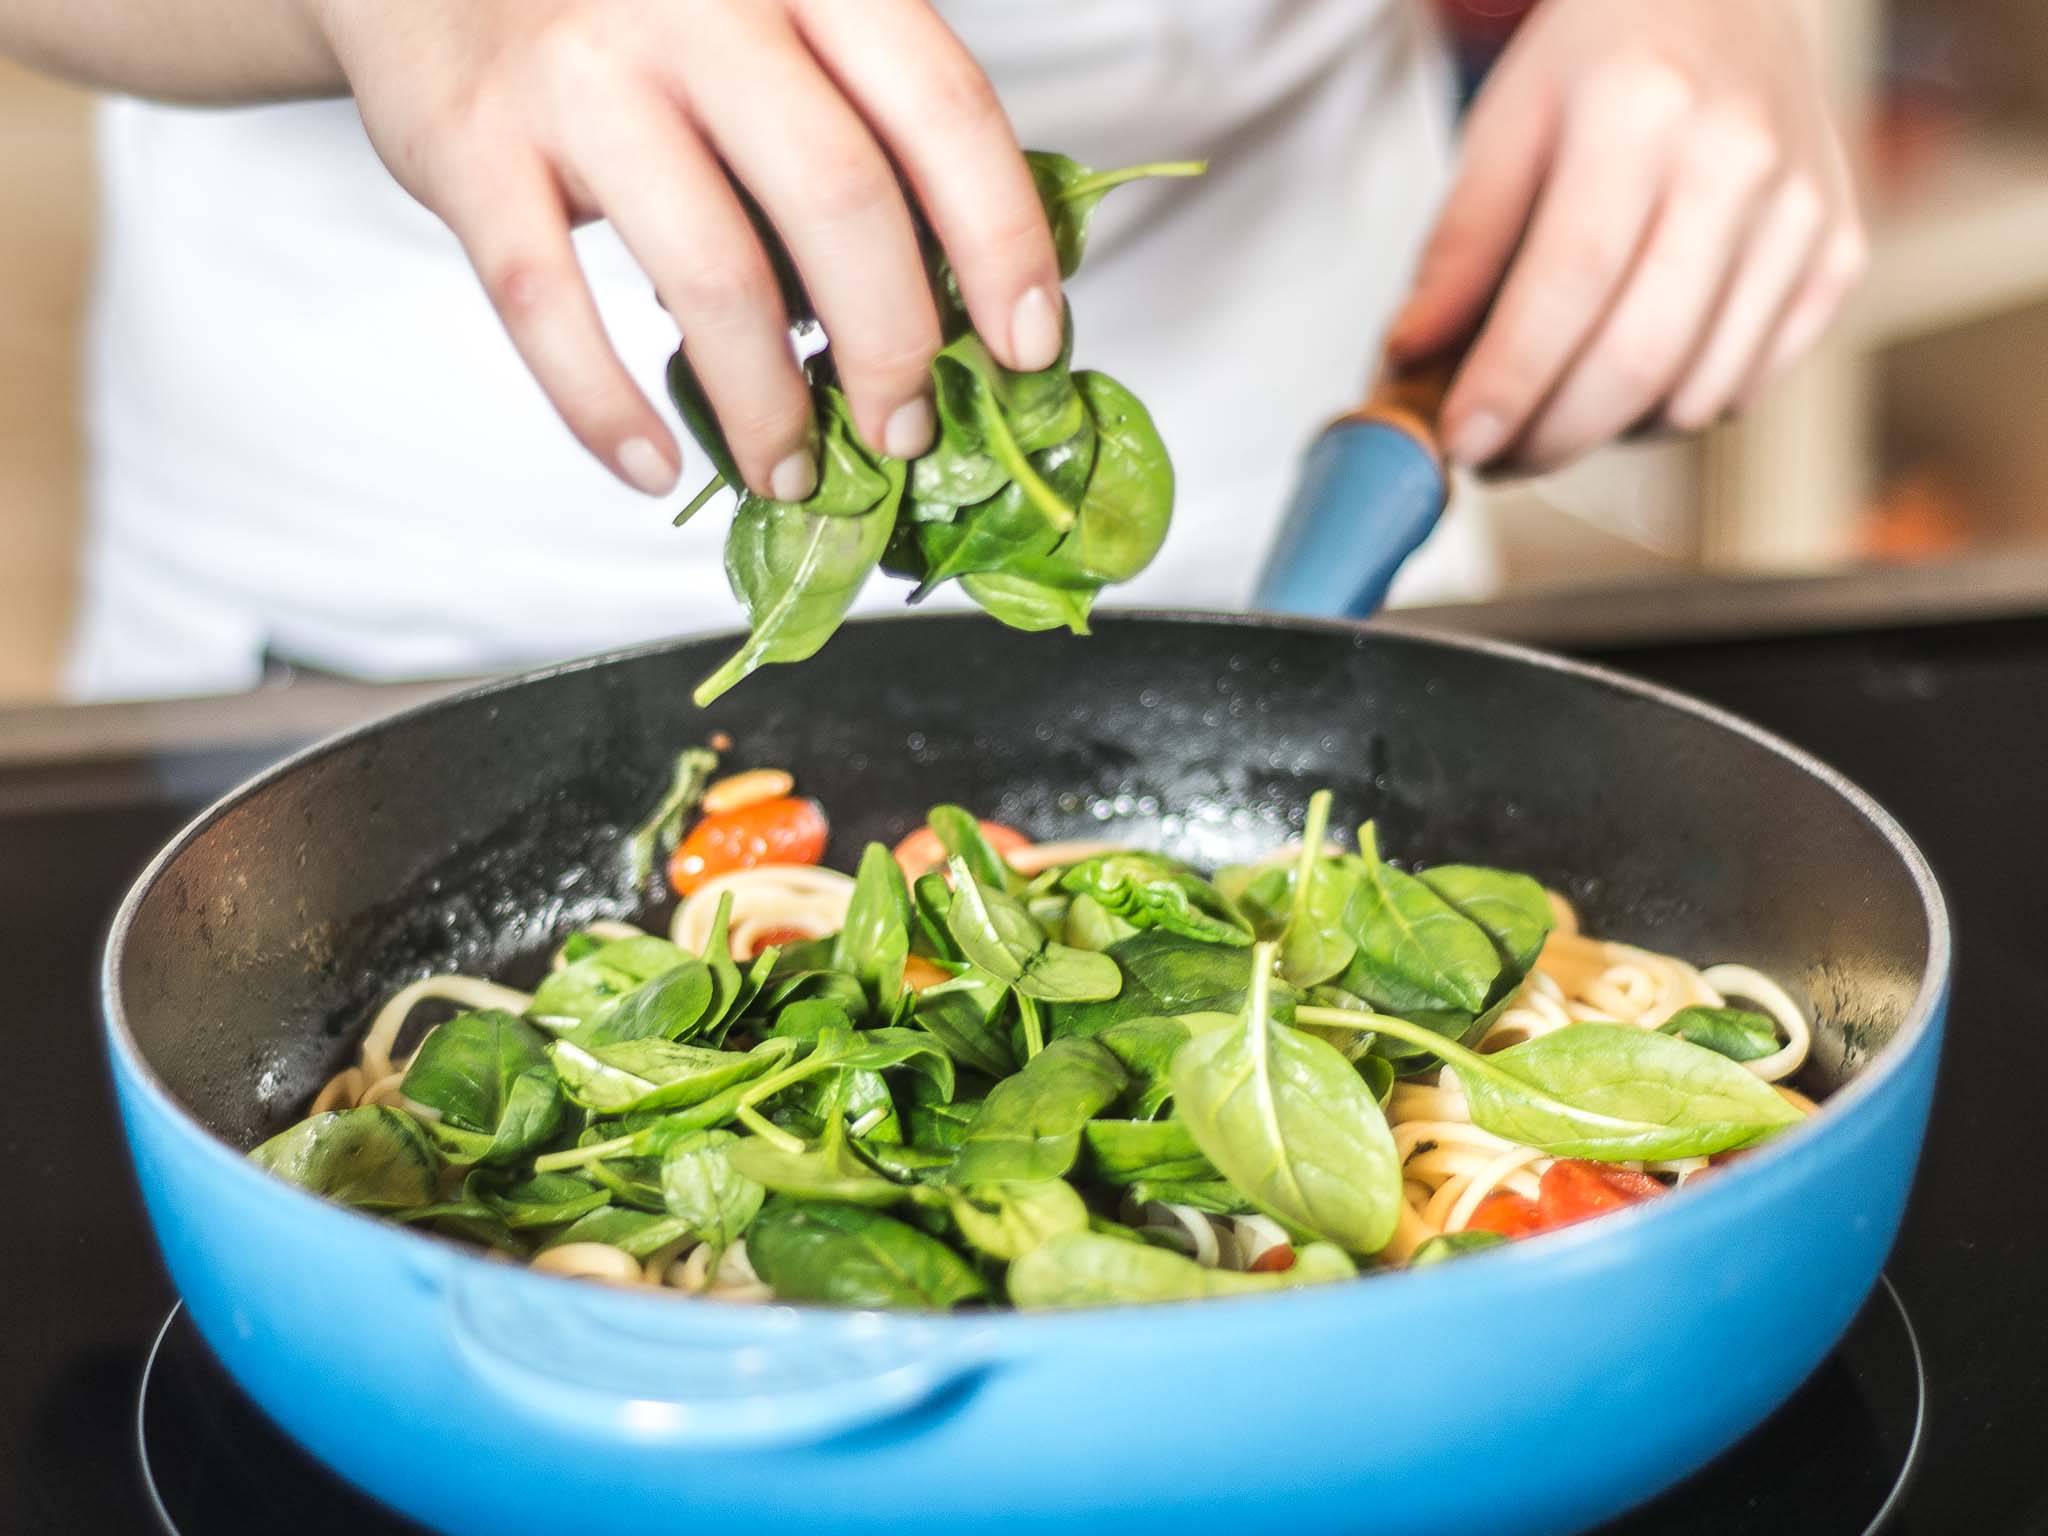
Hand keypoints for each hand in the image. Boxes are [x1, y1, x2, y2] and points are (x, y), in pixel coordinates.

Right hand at [309, 0, 1063, 498]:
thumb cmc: (634, 1)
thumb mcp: (768, 11)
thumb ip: (854, 114)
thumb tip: (962, 293)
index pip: (940, 108)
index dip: (1003, 241)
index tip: (1029, 346)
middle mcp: (696, 0)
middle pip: (841, 199)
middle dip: (894, 347)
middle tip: (905, 431)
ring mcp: (578, 71)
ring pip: (714, 273)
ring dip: (769, 405)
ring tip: (793, 471)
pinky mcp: (468, 142)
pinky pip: (549, 306)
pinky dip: (607, 411)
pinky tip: (653, 466)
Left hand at [1387, 0, 1865, 471]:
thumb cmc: (1605, 61)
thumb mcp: (1508, 119)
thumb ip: (1459, 243)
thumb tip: (1412, 358)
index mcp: (1642, 107)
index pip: (1569, 283)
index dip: (1508, 384)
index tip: (1457, 443)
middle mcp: (1739, 160)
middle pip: (1637, 359)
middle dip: (1548, 437)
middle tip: (1491, 457)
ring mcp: (1802, 212)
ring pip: (1693, 393)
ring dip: (1604, 434)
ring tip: (1551, 406)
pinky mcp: (1837, 255)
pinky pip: (1744, 387)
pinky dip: (1671, 410)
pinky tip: (1628, 374)